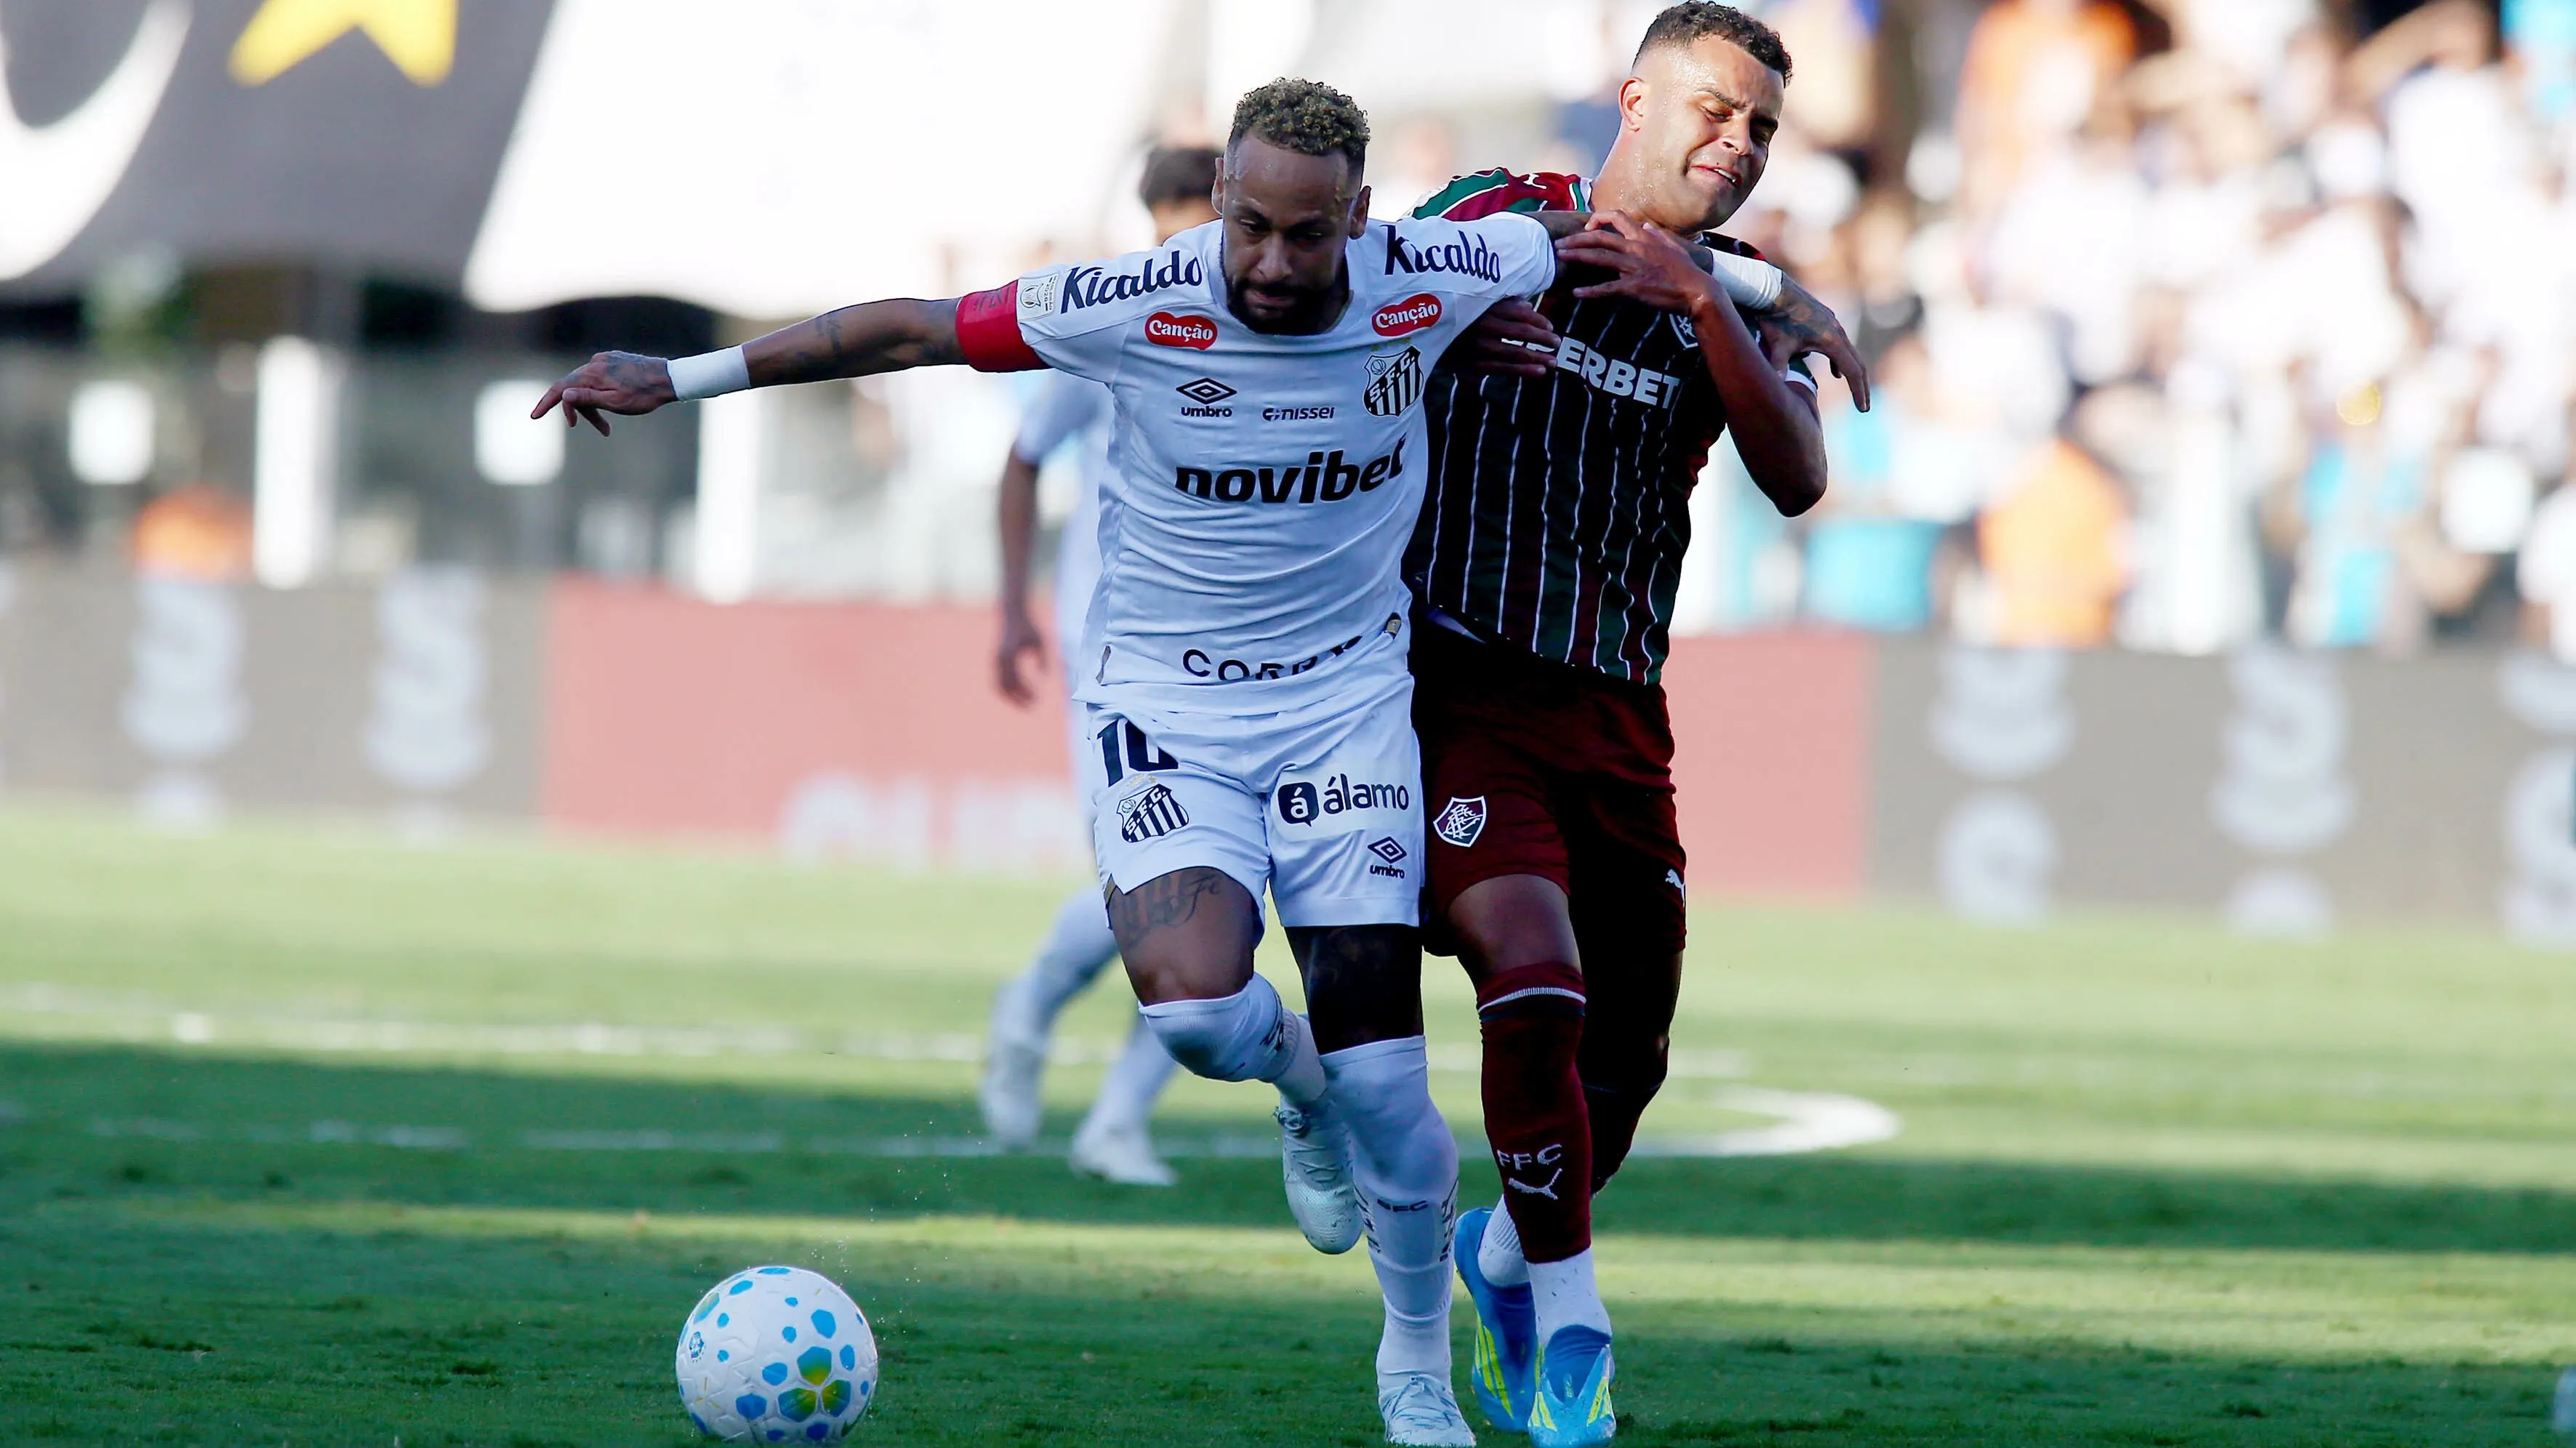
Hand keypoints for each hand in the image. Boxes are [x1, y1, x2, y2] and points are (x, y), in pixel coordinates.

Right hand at [530, 351, 677, 435]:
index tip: (534, 416)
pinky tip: (617, 403)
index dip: (546, 402)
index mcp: (592, 373)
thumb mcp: (615, 402)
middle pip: (576, 388)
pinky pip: (600, 378)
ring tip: (609, 427)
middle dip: (583, 412)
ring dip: (594, 405)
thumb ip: (588, 398)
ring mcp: (606, 359)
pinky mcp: (616, 360)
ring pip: (589, 384)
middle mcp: (595, 362)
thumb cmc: (644, 395)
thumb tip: (564, 393)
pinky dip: (602, 394)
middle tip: (603, 431)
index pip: (561, 388)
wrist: (671, 378)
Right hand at [995, 606, 1046, 705]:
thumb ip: (1044, 659)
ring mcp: (995, 660)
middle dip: (1017, 698)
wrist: (1012, 614)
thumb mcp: (1041, 641)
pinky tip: (1019, 694)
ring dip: (1011, 697)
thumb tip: (1045, 677)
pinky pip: (998, 681)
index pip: (1016, 680)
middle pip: (1006, 686)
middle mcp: (999, 659)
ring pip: (999, 685)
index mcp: (1010, 655)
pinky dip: (1007, 690)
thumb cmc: (1028, 627)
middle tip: (1031, 706)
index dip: (1025, 692)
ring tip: (1025, 703)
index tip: (1037, 700)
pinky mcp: (996, 661)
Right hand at [1452, 299, 1559, 376]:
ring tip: (1553, 361)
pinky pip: (1503, 370)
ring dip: (1538, 357)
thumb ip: (1502, 303)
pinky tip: (1539, 373)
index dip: (1539, 320)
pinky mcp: (1474, 365)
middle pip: (1522, 333)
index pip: (1520, 313)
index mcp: (1484, 308)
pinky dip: (1524, 371)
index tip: (1550, 326)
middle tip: (1557, 342)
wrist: (1422, 337)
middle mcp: (1483, 327)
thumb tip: (1528, 306)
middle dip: (1543, 338)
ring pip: (1515, 353)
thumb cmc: (1453, 317)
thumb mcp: (1475, 304)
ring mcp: (1479, 348)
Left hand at [1553, 210, 1722, 315]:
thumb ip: (1658, 235)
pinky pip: (1608, 288)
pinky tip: (1576, 293)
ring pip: (1600, 257)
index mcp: (1645, 237)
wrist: (1698, 291)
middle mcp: (1637, 248)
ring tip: (1560, 258)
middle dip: (1577, 239)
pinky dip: (1591, 291)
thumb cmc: (1686, 271)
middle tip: (1560, 244)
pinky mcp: (1635, 287)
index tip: (1587, 227)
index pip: (1618, 217)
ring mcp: (1635, 267)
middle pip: (1600, 237)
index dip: (1599, 219)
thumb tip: (1647, 225)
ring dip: (1577, 256)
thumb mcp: (1674, 247)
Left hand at [1759, 278, 1871, 411]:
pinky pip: (1839, 344)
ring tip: (1853, 391)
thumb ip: (1779, 366)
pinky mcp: (1825, 320)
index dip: (1858, 392)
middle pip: (1857, 363)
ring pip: (1848, 353)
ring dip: (1851, 372)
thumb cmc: (1775, 318)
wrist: (1772, 289)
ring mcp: (1832, 324)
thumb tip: (1775, 386)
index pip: (1852, 372)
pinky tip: (1835, 372)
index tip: (1862, 410)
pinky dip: (1839, 360)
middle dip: (1860, 386)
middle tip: (1864, 407)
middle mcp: (1837, 331)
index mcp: (1832, 340)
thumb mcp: (1777, 346)